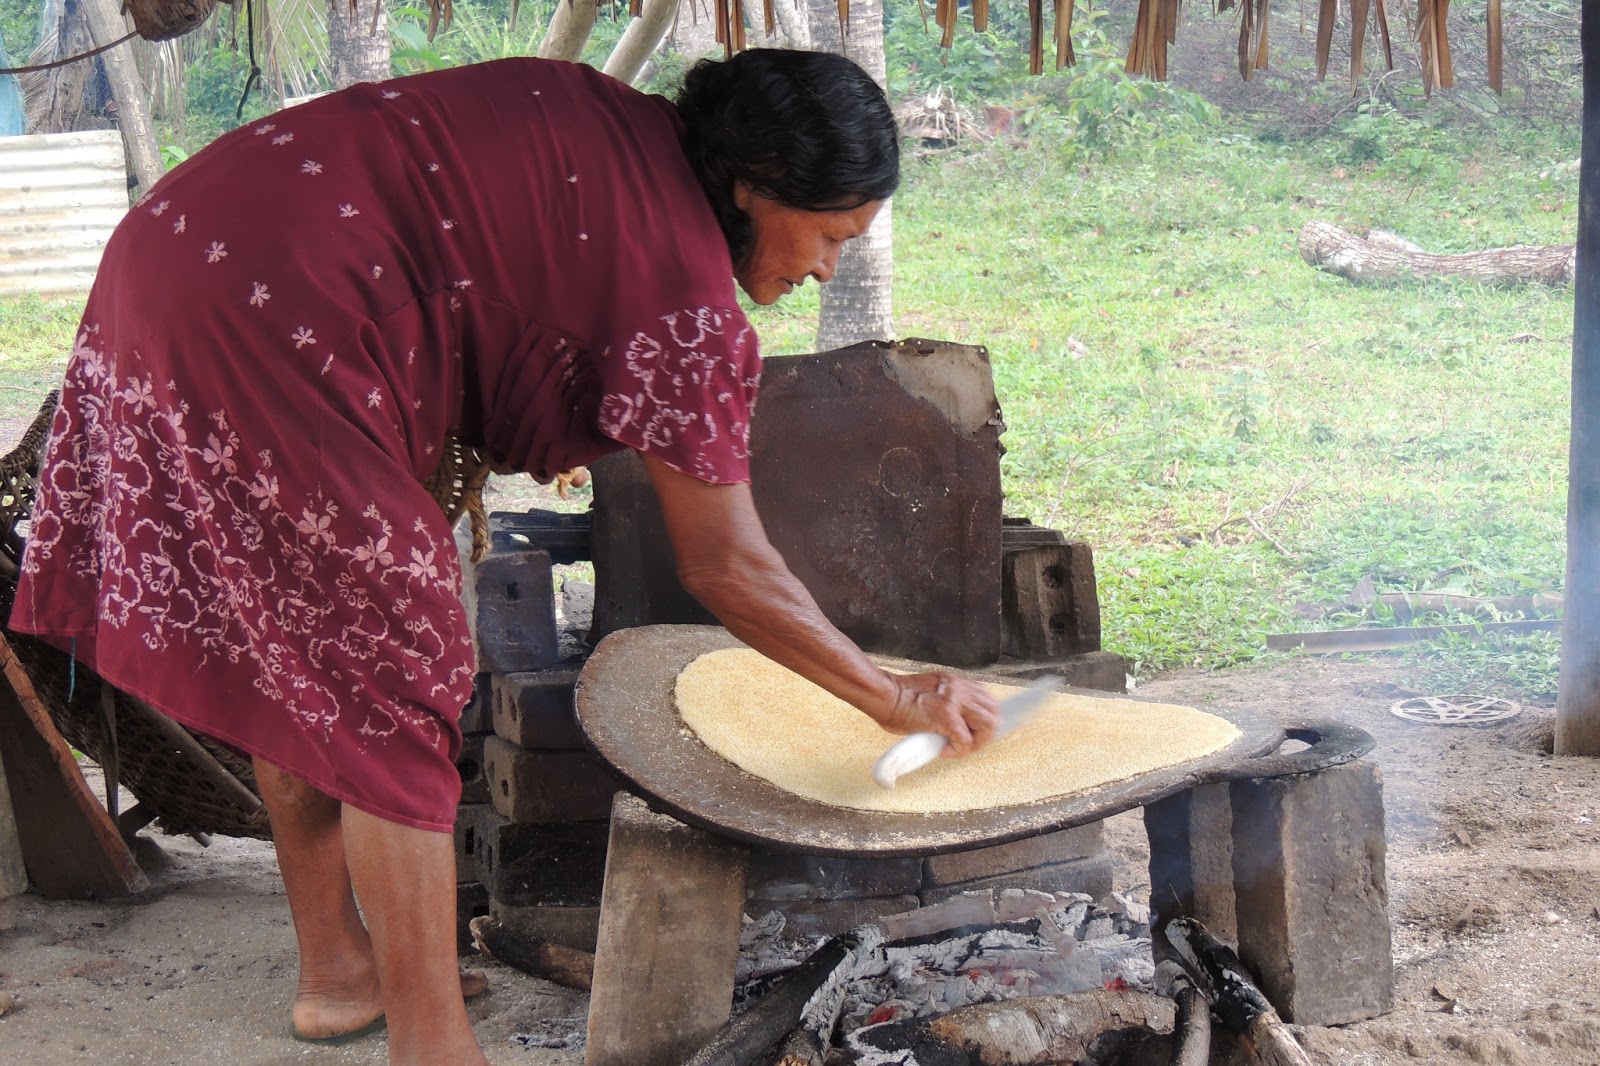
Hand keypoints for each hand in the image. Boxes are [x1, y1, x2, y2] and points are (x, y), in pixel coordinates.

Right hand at [872, 672, 1001, 756]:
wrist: (883, 695)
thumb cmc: (898, 698)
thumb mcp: (930, 692)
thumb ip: (946, 702)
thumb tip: (954, 721)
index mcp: (954, 683)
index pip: (986, 697)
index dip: (985, 717)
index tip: (976, 731)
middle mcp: (958, 689)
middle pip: (993, 710)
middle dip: (986, 732)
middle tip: (971, 743)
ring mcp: (954, 702)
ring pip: (987, 724)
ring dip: (977, 741)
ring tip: (961, 748)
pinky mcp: (946, 717)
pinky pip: (966, 740)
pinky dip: (959, 750)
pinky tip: (946, 752)